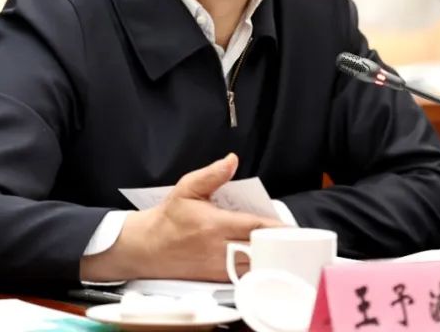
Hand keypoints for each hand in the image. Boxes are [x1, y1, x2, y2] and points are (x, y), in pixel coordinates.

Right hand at [79, 154, 282, 281]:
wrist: (147, 247)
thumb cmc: (169, 217)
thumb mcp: (187, 188)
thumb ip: (212, 175)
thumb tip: (231, 160)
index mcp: (214, 224)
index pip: (254, 227)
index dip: (276, 229)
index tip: (291, 228)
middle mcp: (218, 248)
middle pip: (258, 249)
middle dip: (277, 245)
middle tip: (293, 239)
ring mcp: (217, 266)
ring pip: (253, 266)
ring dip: (269, 259)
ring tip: (282, 250)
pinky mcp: (215, 278)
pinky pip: (242, 276)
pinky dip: (255, 270)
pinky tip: (264, 262)